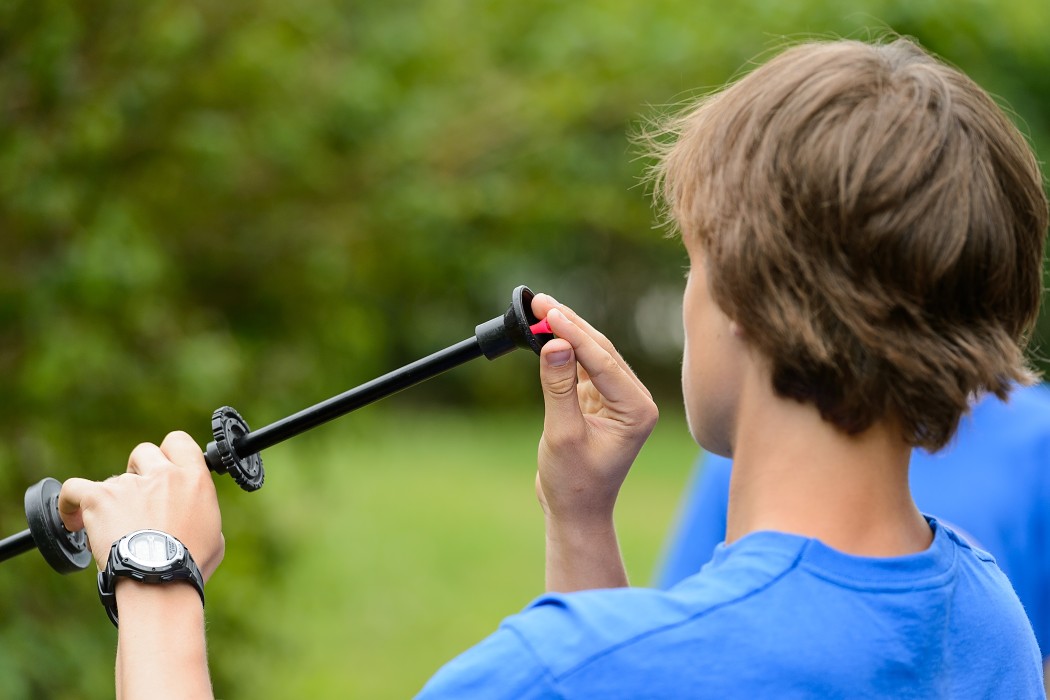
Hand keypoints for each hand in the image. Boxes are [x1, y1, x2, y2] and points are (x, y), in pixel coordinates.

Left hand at [58, 431, 224, 581]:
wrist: (160, 579)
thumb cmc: (189, 564)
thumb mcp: (215, 535)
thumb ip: (201, 512)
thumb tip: (191, 515)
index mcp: (194, 479)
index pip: (179, 442)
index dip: (169, 453)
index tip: (164, 468)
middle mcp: (163, 474)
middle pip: (144, 452)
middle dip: (139, 471)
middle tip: (138, 498)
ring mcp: (130, 484)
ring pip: (112, 480)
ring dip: (112, 500)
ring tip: (113, 530)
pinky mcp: (100, 497)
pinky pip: (75, 489)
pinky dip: (70, 503)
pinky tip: (74, 518)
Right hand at [530, 294, 657, 590]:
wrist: (575, 511)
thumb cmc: (573, 483)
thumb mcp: (562, 434)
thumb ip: (558, 387)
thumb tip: (554, 343)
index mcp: (637, 409)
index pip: (604, 361)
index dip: (574, 334)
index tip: (547, 312)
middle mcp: (634, 399)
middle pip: (601, 350)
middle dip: (569, 324)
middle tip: (538, 302)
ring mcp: (618, 398)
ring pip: (592, 354)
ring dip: (565, 332)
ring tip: (538, 309)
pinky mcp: (600, 399)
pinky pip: (582, 366)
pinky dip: (563, 350)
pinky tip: (545, 332)